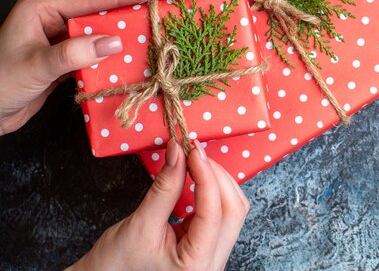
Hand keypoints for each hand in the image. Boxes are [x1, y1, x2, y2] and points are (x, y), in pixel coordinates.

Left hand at [0, 0, 144, 134]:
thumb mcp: (37, 65)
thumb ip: (74, 53)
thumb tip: (115, 42)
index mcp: (41, 11)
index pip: (88, 2)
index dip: (118, 3)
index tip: (146, 4)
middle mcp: (50, 24)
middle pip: (94, 20)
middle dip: (121, 26)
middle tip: (152, 30)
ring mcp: (56, 46)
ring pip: (94, 42)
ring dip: (115, 48)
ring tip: (145, 49)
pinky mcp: (60, 66)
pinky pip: (89, 61)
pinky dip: (105, 65)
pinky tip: (124, 69)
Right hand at [67, 139, 248, 270]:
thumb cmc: (115, 266)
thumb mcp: (140, 224)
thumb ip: (165, 187)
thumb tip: (178, 153)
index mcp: (197, 265)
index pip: (213, 212)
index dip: (206, 175)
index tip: (192, 150)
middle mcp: (212, 264)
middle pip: (233, 211)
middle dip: (216, 177)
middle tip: (194, 152)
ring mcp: (212, 256)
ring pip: (231, 211)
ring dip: (216, 182)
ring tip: (194, 162)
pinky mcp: (206, 247)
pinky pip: (220, 214)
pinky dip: (211, 192)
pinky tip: (196, 178)